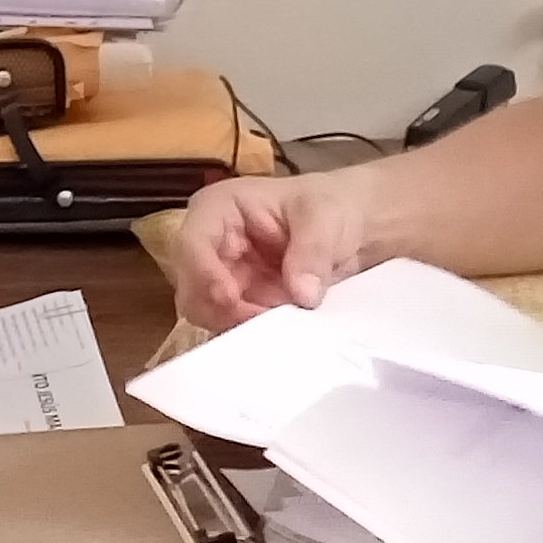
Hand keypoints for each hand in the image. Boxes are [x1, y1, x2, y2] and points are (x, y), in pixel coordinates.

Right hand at [175, 173, 378, 327]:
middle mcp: (210, 246)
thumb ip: (313, 251)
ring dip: (239, 326)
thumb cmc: (330, 207)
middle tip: (266, 322)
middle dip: (222, 310)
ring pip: (207, 315)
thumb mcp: (326, 217)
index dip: (203, 274)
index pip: (192, 244)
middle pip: (191, 288)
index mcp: (218, 209)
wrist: (351, 227)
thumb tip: (302, 295)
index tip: (230, 299)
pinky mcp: (240, 306)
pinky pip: (232, 327)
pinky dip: (253, 335)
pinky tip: (281, 331)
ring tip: (282, 325)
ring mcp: (222, 278)